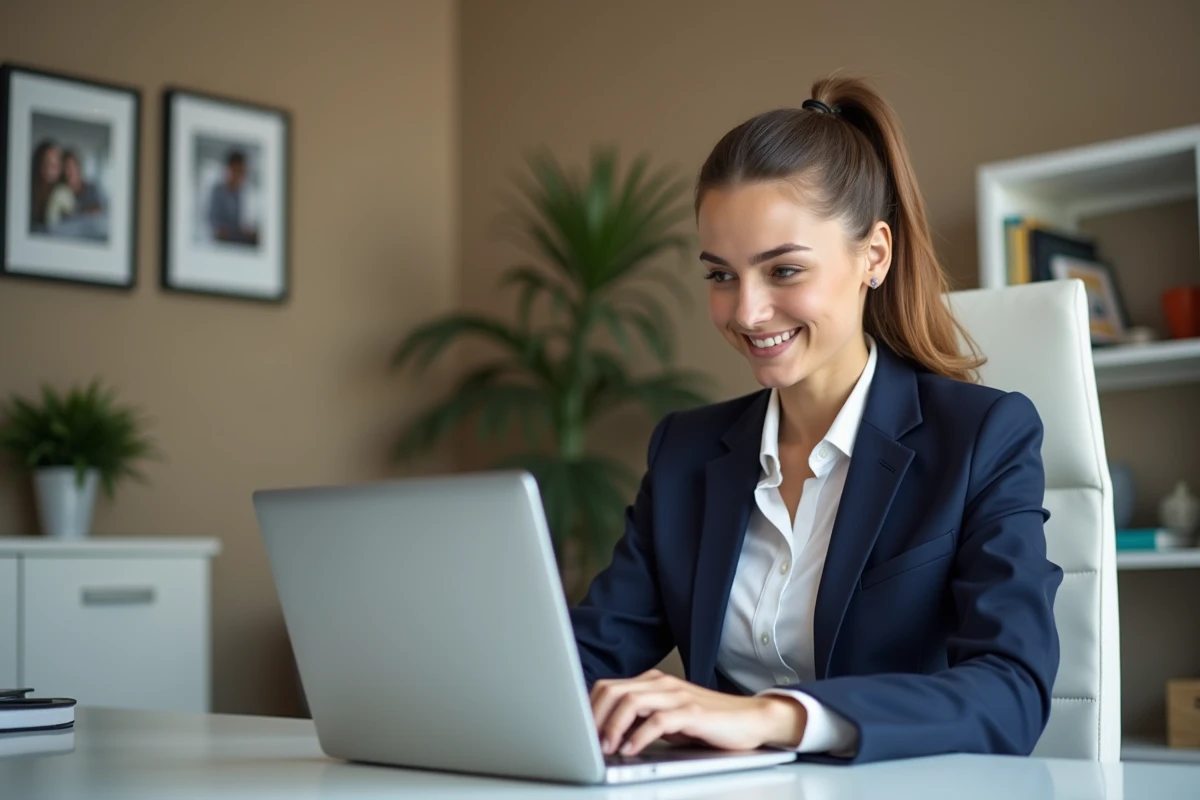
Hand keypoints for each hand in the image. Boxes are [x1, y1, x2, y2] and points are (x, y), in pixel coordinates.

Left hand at [589, 669, 806, 756]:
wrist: (750, 720)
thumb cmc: (706, 724)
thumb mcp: (667, 720)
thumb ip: (641, 720)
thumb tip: (604, 735)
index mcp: (652, 682)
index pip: (608, 687)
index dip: (589, 709)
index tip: (578, 733)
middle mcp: (661, 684)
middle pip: (613, 691)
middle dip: (595, 717)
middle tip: (588, 744)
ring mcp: (677, 696)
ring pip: (631, 701)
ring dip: (613, 726)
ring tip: (606, 748)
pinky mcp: (693, 713)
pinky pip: (658, 721)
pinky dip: (639, 736)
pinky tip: (631, 750)